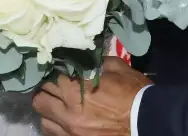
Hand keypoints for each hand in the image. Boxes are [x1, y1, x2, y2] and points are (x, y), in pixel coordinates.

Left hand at [32, 57, 150, 135]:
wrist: (146, 121)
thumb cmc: (133, 92)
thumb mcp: (118, 67)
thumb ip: (97, 61)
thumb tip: (85, 58)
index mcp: (77, 89)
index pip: (52, 75)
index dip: (55, 68)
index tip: (58, 65)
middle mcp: (68, 111)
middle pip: (41, 96)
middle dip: (47, 87)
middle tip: (54, 82)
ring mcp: (69, 130)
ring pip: (42, 117)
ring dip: (48, 106)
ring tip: (57, 101)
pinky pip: (52, 132)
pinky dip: (54, 123)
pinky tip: (62, 117)